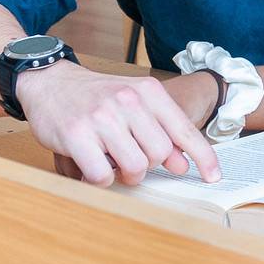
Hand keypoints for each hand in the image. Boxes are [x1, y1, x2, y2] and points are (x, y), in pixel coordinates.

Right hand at [16, 62, 221, 186]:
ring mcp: (102, 117)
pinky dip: (100, 179)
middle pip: (160, 154)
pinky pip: (102, 174)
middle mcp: (128, 101)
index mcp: (149, 92)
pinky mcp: (76, 134)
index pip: (184, 130)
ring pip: (134, 166)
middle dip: (149, 165)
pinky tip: (93, 167)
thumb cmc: (97, 97)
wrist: (50, 83)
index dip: (203, 156)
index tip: (213, 176)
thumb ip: (160, 131)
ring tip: (112, 162)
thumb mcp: (134, 104)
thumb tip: (182, 164)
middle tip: (130, 158)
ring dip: (125, 174)